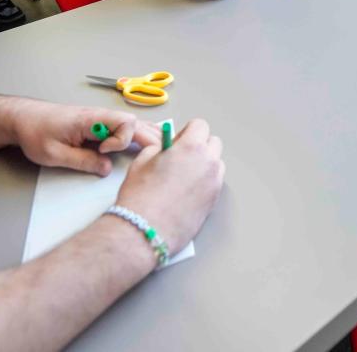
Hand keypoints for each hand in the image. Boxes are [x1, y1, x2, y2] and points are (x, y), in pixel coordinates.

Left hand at [11, 100, 160, 176]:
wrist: (23, 118)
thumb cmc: (35, 131)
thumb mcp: (54, 154)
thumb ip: (83, 161)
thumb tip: (106, 168)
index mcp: (91, 118)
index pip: (125, 123)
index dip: (121, 140)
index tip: (104, 152)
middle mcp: (100, 115)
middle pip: (135, 122)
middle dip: (147, 139)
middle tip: (151, 157)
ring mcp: (101, 119)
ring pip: (133, 124)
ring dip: (145, 136)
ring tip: (155, 152)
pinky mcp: (98, 125)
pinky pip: (125, 127)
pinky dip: (136, 135)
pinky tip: (144, 144)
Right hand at [115, 118, 224, 250]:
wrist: (144, 230)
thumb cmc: (140, 197)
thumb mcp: (143, 161)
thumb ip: (160, 149)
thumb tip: (166, 149)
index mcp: (191, 147)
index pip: (200, 126)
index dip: (187, 132)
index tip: (178, 140)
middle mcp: (208, 163)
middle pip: (213, 143)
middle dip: (199, 146)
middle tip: (181, 157)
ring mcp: (214, 183)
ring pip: (216, 164)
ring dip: (204, 164)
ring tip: (183, 176)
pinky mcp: (214, 201)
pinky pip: (214, 183)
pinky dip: (205, 182)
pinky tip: (186, 191)